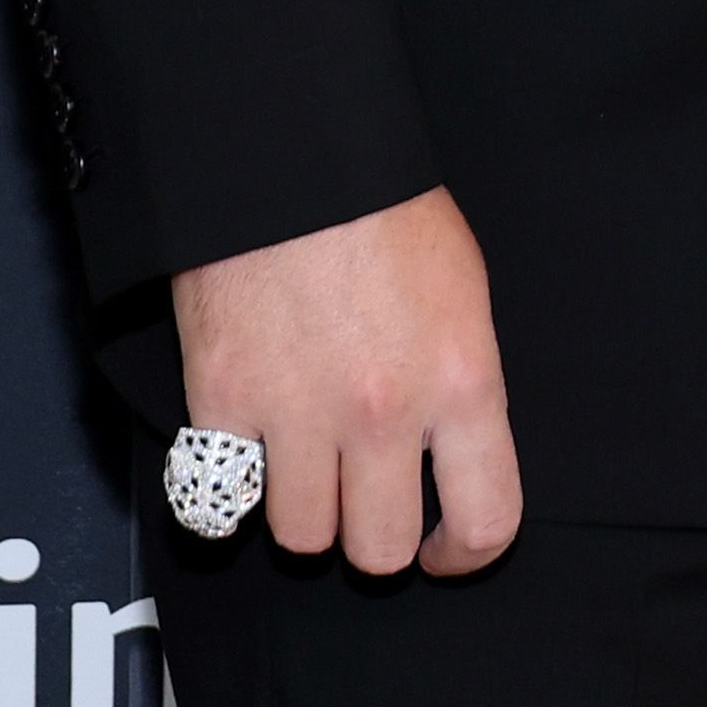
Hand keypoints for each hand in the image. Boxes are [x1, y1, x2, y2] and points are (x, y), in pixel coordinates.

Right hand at [169, 188, 522, 575]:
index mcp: (461, 379)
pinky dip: (231, 491)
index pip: (486, 520)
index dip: (467, 552)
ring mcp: (298, 413)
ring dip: (304, 508)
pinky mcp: (222, 402)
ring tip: (306, 459)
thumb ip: (460, 383)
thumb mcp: (462, 290)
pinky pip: (221, 505)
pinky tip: (248, 451)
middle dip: (374, 533)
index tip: (447, 549)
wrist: (289, 154)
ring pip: (303, 537)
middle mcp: (384, 412)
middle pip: (380, 551)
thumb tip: (453, 453)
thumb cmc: (381, 208)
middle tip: (365, 497)